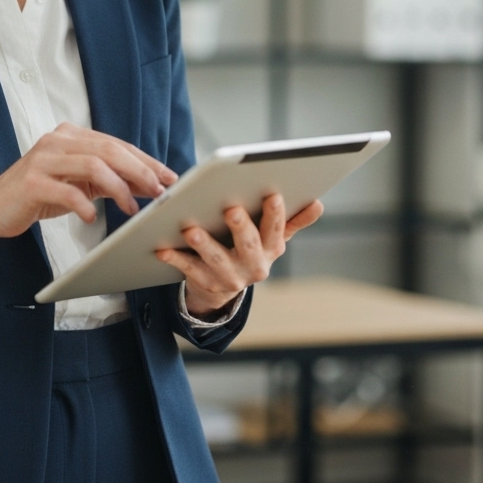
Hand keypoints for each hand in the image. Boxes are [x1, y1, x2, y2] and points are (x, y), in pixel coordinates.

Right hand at [0, 123, 177, 262]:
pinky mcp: (31, 182)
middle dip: (139, 171)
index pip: (116, 144)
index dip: (145, 160)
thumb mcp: (77, 183)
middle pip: (108, 150)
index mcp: (70, 136)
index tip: (168, 177)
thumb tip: (148, 185)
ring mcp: (43, 159)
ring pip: (92, 165)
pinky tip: (94, 218)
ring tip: (131, 208)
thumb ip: (107, 179)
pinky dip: (85, 205)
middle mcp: (57, 140)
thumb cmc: (39, 194)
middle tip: (159, 192)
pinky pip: (67, 191)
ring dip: (118, 188)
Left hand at [156, 194, 323, 317]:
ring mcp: (229, 277)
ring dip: (204, 244)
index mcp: (271, 249)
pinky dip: (176, 258)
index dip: (276, 214)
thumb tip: (318, 203)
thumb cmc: (248, 247)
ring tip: (191, 229)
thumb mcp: (272, 237)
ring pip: (216, 260)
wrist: (222, 287)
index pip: (276, 230)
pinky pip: (189, 270)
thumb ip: (293, 220)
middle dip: (240, 228)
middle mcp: (254, 266)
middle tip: (231, 209)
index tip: (272, 194)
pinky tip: (163, 247)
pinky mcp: (205, 283)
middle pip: (248, 245)